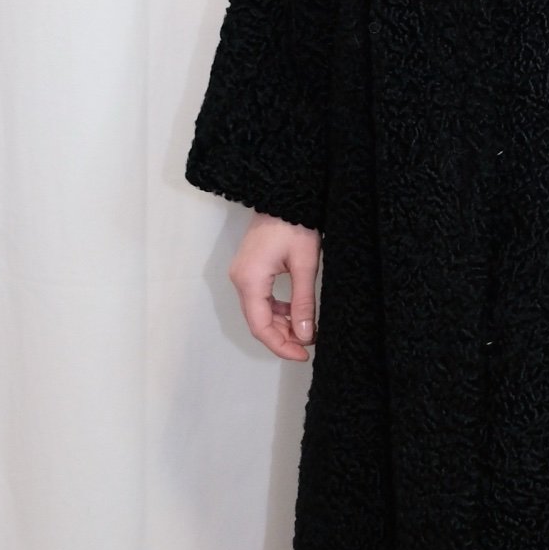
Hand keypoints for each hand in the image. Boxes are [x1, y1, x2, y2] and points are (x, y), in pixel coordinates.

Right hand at [229, 213, 320, 360]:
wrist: (285, 195)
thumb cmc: (295, 224)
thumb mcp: (304, 265)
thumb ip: (303, 302)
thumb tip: (304, 335)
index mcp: (250, 280)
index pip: (260, 326)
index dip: (280, 345)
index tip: (303, 354)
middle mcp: (240, 279)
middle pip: (257, 321)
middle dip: (282, 337)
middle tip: (308, 346)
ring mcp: (242, 274)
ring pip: (259, 311)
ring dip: (280, 324)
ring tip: (306, 331)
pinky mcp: (249, 269)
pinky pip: (260, 298)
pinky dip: (277, 310)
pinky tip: (295, 313)